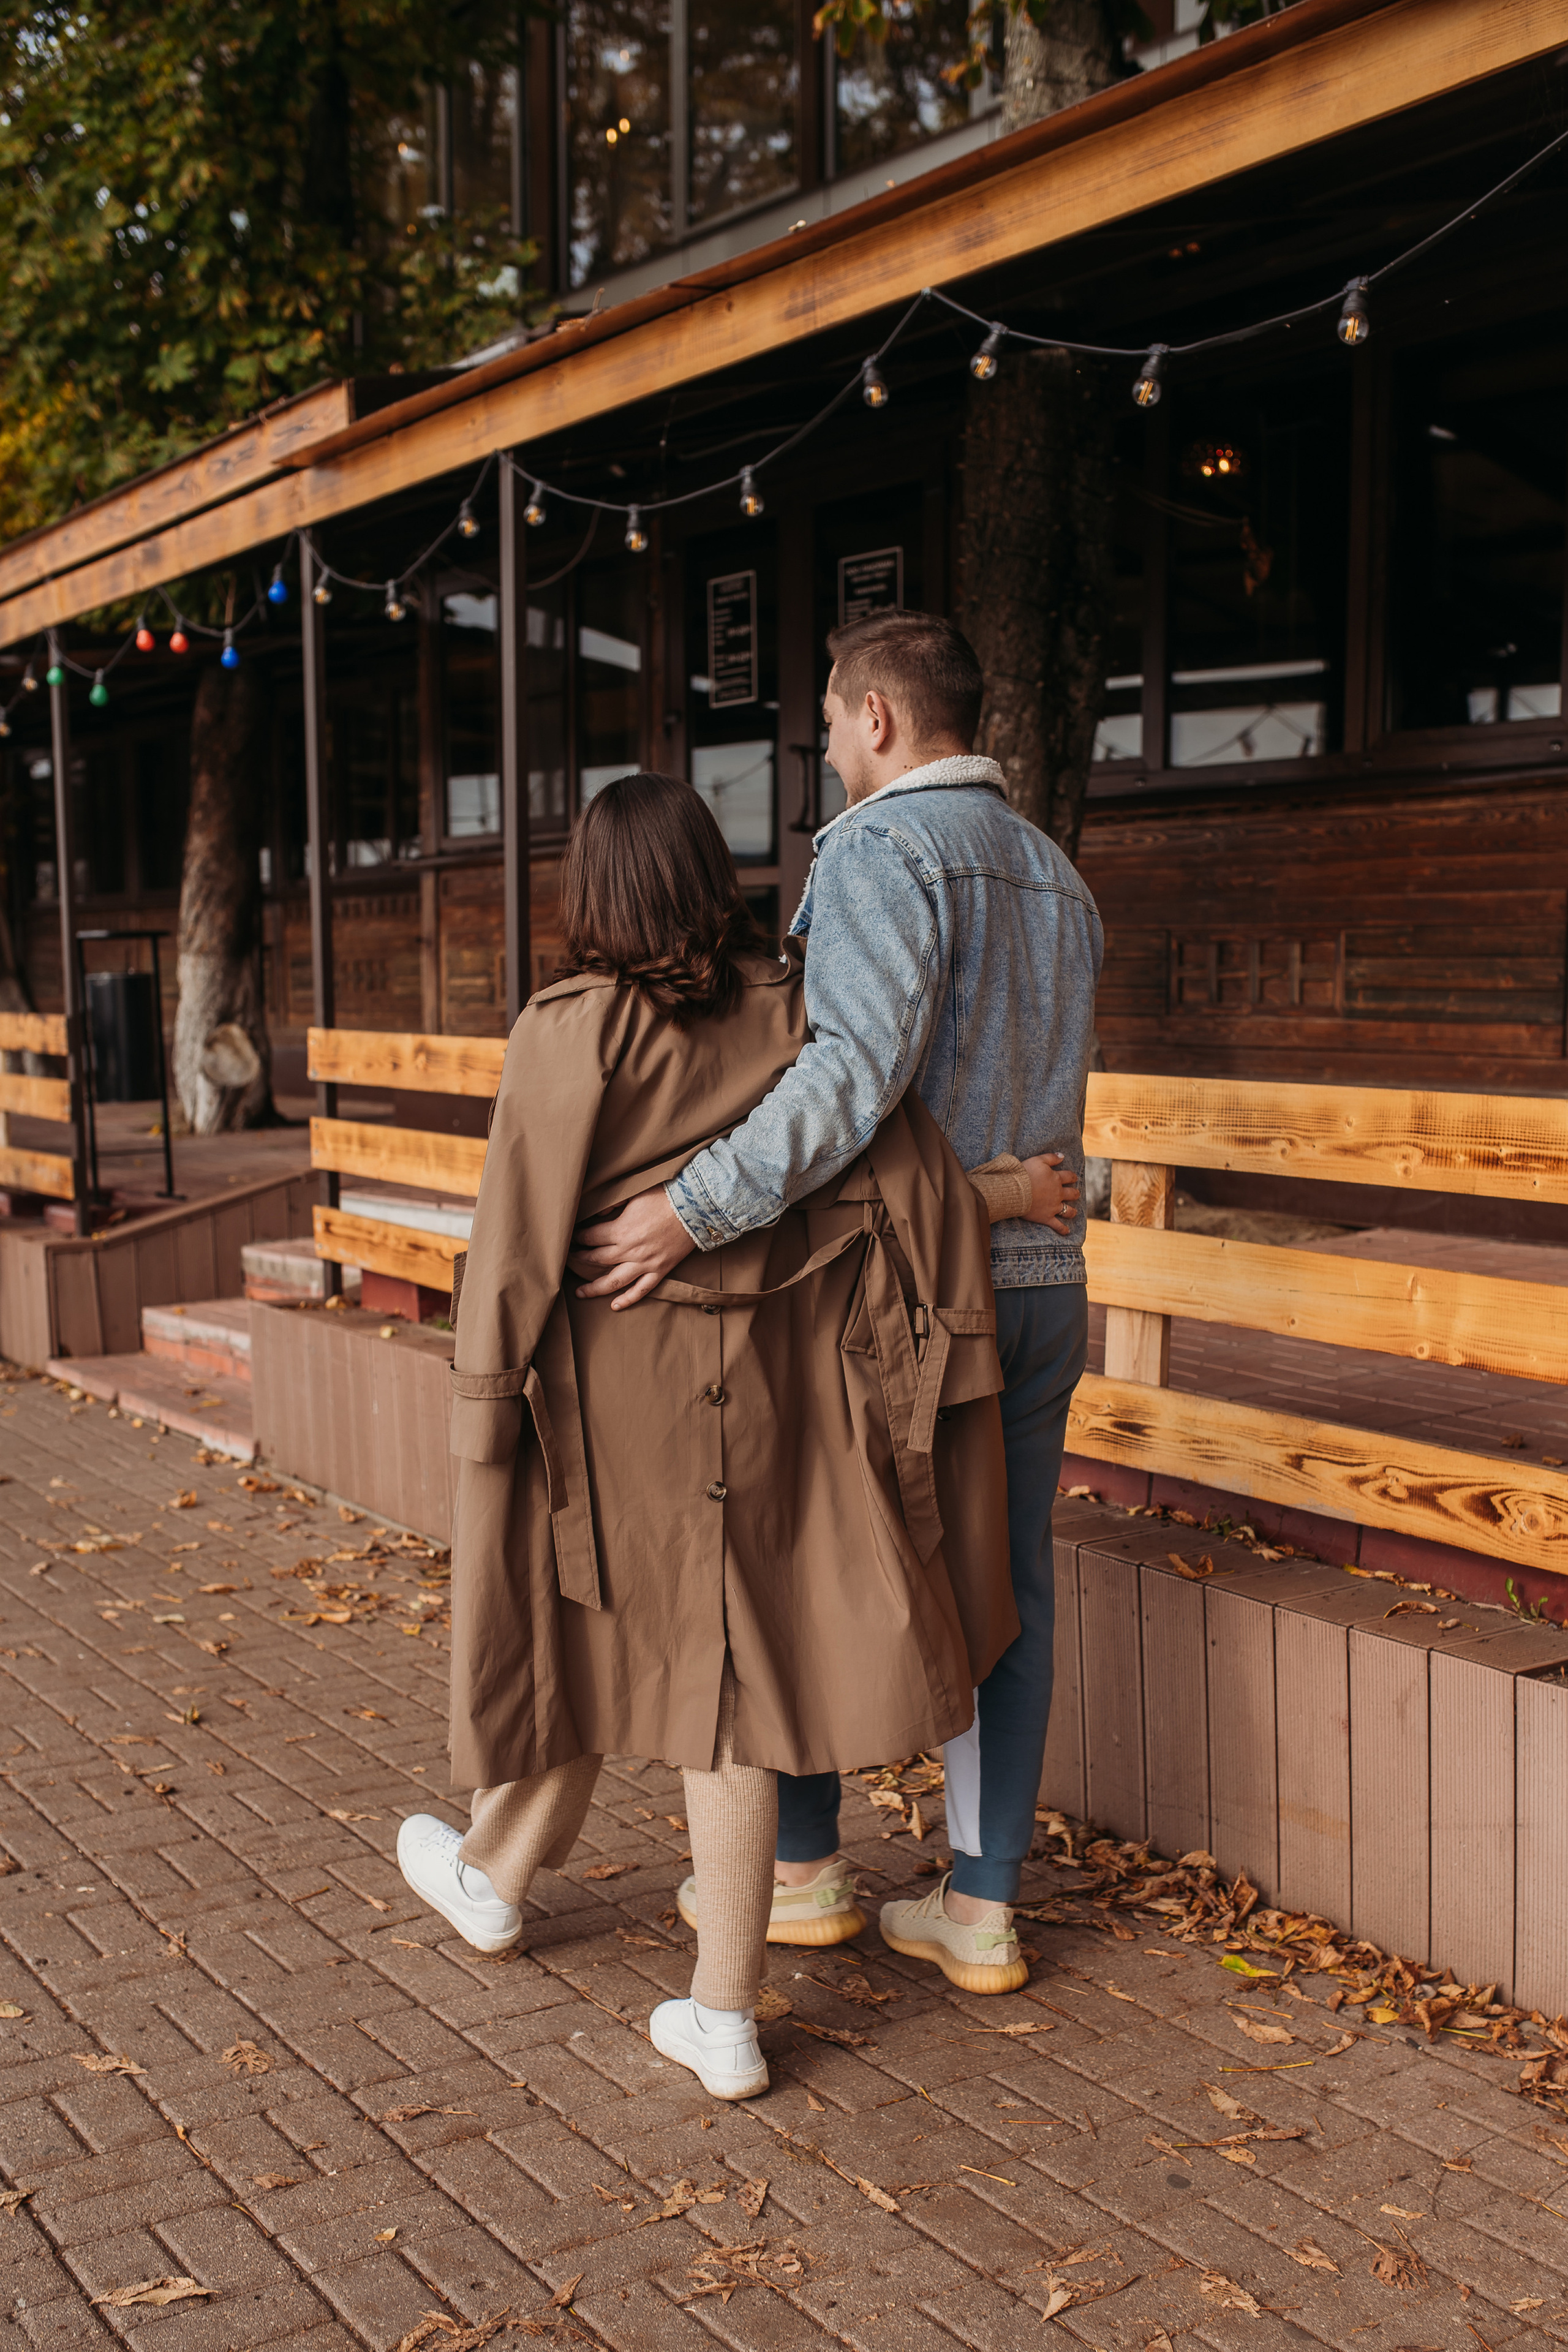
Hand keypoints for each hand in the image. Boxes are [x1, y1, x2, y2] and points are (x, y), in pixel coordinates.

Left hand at [569, 1186, 694, 1308]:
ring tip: (580, 1293)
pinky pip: (641, 1290)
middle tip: (569, 1261)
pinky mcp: (660, 1270)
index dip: (578, 1238)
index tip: (571, 1239)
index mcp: (620, 1230)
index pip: (590, 1238)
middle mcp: (629, 1250)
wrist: (695, 1208)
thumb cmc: (664, 1197)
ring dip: (594, 1288)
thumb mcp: (634, 1195)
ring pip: (614, 1281)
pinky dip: (627, 1299)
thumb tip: (598, 1214)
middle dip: (580, 1260)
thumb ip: (612, 1205)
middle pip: (597, 1260)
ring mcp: (645, 1263)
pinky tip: (614, 1306)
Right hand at [1021, 1151, 1079, 1234]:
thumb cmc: (1024, 1174)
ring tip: (1073, 1212)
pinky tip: (1067, 1232)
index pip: (1069, 1177)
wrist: (1014, 1190)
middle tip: (1075, 1193)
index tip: (1073, 1177)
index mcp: (1056, 1179)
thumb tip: (1062, 1156)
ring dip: (1072, 1211)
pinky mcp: (1046, 1217)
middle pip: (1072, 1194)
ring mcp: (1053, 1207)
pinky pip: (1057, 1226)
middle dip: (1074, 1193)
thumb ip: (1051, 1158)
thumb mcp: (1038, 1160)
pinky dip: (1063, 1229)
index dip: (1072, 1177)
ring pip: (1068, 1210)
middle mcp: (1057, 1193)